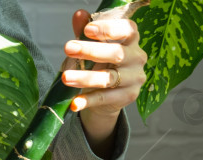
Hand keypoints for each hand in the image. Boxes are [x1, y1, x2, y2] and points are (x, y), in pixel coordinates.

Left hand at [60, 10, 146, 156]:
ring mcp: (134, 78)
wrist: (107, 96)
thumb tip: (79, 14)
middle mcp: (137, 58)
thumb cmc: (100, 63)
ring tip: (65, 77)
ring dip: (85, 77)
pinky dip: (88, 100)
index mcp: (131, 40)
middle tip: (67, 48)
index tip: (87, 29)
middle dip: (90, 50)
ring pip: (109, 78)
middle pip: (116, 54)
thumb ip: (85, 31)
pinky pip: (105, 98)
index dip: (108, 29)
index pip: (127, 30)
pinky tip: (74, 103)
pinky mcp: (128, 96)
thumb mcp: (92, 46)